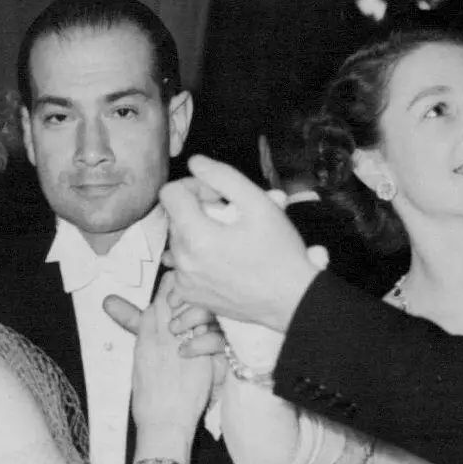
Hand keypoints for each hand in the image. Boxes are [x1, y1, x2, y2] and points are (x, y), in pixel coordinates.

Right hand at [110, 276, 216, 459]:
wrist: (163, 425)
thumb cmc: (150, 406)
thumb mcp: (139, 370)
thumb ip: (146, 346)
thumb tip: (150, 334)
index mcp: (143, 341)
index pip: (155, 304)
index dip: (168, 292)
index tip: (177, 287)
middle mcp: (159, 338)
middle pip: (171, 299)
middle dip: (183, 289)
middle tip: (195, 284)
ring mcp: (178, 345)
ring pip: (189, 311)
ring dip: (199, 306)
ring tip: (209, 301)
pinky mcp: (197, 357)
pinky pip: (208, 331)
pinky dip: (213, 325)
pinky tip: (220, 322)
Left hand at [161, 158, 323, 331]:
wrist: (292, 301)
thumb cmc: (280, 254)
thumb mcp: (258, 203)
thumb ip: (223, 176)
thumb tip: (195, 162)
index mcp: (197, 236)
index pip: (170, 193)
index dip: (193, 185)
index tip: (217, 196)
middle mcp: (184, 261)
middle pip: (175, 217)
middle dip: (197, 209)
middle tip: (230, 216)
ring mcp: (185, 282)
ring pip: (178, 241)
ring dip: (197, 232)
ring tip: (228, 239)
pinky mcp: (191, 295)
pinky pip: (182, 265)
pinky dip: (197, 257)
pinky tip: (222, 260)